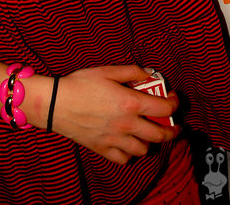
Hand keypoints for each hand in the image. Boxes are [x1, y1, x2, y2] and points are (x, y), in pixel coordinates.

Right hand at [54, 65, 179, 163]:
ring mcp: (115, 139)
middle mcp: (126, 124)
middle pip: (160, 135)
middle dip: (172, 130)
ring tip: (149, 133)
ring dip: (150, 142)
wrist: (55, 103)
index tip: (173, 99)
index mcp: (130, 103)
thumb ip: (132, 71)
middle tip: (174, 126)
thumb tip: (149, 73)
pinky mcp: (102, 149)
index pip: (164, 109)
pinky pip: (124, 159)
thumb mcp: (108, 70)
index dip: (174, 103)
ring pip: (144, 149)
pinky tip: (129, 144)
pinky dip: (130, 153)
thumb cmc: (81, 83)